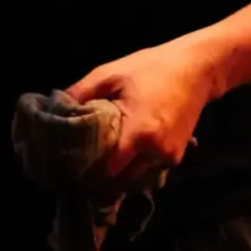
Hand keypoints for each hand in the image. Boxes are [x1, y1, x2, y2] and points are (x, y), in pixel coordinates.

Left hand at [66, 38, 213, 189]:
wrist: (196, 68)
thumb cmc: (149, 68)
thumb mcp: (108, 74)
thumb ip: (79, 94)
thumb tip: (53, 110)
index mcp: (139, 132)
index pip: (107, 169)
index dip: (85, 172)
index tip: (65, 170)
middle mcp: (156, 153)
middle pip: (121, 182)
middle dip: (97, 180)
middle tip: (73, 172)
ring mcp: (170, 158)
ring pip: (134, 180)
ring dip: (115, 178)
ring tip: (91, 168)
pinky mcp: (176, 156)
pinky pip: (148, 172)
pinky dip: (131, 170)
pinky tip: (116, 159)